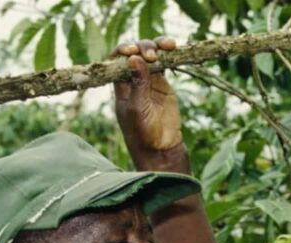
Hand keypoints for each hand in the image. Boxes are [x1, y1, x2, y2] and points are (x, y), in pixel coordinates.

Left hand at [113, 37, 182, 156]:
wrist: (160, 148)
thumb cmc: (142, 132)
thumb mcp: (137, 107)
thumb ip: (138, 83)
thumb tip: (134, 57)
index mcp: (119, 84)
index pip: (117, 59)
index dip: (124, 51)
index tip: (133, 51)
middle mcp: (133, 79)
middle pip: (136, 53)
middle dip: (144, 47)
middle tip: (153, 55)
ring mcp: (149, 80)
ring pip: (151, 55)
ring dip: (158, 47)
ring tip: (169, 46)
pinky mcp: (163, 84)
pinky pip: (165, 64)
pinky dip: (169, 56)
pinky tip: (174, 50)